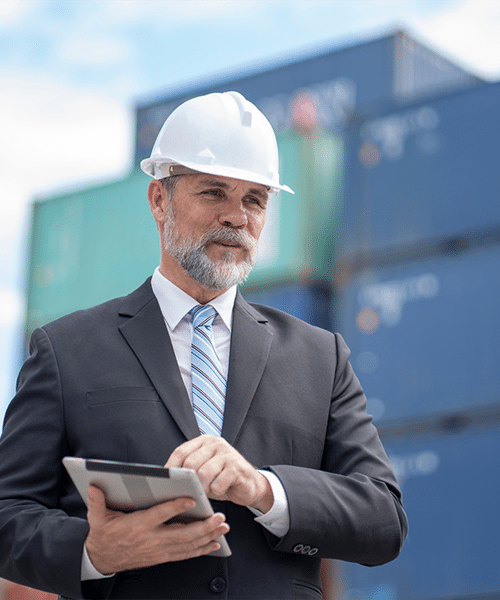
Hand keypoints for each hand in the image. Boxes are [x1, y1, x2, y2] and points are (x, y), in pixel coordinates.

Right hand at [85, 485, 229, 574]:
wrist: (101, 559)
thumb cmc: (104, 535)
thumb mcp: (97, 517)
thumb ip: (97, 501)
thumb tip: (94, 486)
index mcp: (137, 526)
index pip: (159, 515)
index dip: (175, 507)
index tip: (191, 499)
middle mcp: (150, 540)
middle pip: (181, 534)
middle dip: (203, 526)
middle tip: (219, 517)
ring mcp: (158, 551)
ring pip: (187, 545)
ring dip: (207, 537)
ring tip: (222, 528)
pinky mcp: (162, 557)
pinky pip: (184, 555)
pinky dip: (201, 550)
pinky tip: (214, 543)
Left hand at [165, 436, 273, 512]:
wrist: (249, 485)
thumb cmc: (221, 479)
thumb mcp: (203, 471)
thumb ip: (189, 470)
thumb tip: (165, 480)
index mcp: (204, 442)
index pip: (181, 451)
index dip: (170, 468)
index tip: (164, 482)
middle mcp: (216, 444)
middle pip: (191, 463)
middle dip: (187, 481)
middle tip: (188, 492)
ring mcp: (228, 454)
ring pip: (204, 473)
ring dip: (202, 488)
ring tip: (205, 492)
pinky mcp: (237, 467)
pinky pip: (218, 483)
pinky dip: (216, 491)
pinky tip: (220, 490)